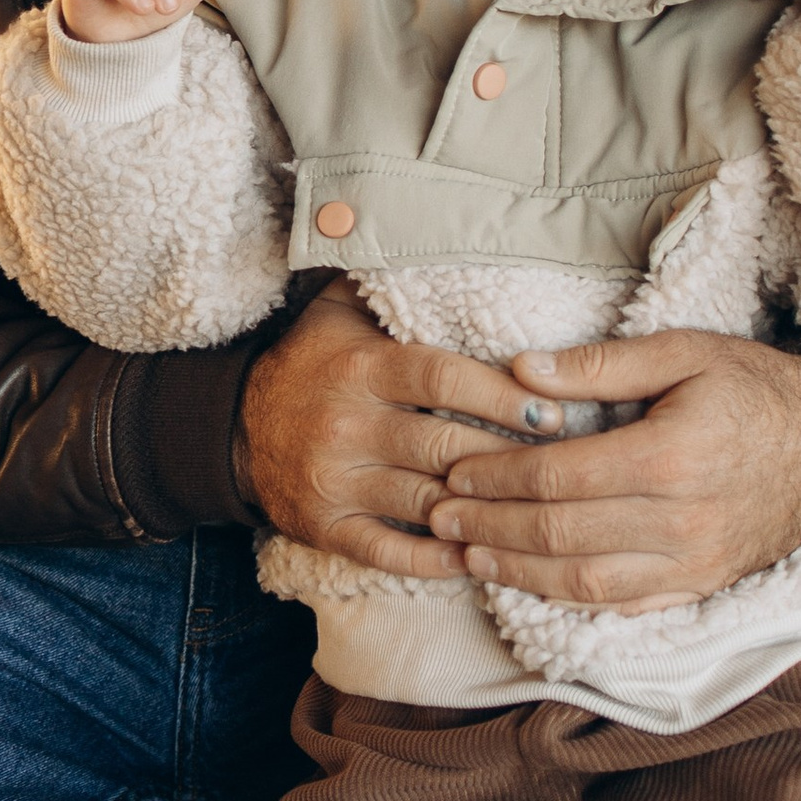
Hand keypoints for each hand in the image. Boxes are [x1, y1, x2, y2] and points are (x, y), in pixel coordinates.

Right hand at [238, 282, 546, 576]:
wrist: (233, 429)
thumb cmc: (309, 363)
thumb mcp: (336, 309)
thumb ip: (385, 280)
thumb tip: (435, 240)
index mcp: (362, 367)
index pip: (444, 379)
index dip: (504, 397)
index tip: (554, 412)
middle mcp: (347, 424)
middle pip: (446, 447)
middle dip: (511, 460)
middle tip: (566, 471)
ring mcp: (335, 480)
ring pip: (428, 503)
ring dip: (485, 512)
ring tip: (537, 515)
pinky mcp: (325, 526)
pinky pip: (389, 552)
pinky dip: (436, 561)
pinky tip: (477, 556)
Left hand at [426, 329, 800, 605]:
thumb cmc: (758, 388)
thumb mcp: (686, 352)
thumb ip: (601, 364)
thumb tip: (520, 370)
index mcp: (671, 455)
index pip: (558, 476)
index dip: (497, 478)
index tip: (456, 472)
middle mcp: (680, 520)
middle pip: (559, 533)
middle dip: (490, 528)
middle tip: (439, 518)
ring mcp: (692, 563)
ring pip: (583, 581)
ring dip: (516, 573)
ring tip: (468, 557)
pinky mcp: (700, 587)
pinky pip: (621, 605)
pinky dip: (566, 600)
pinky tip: (528, 586)